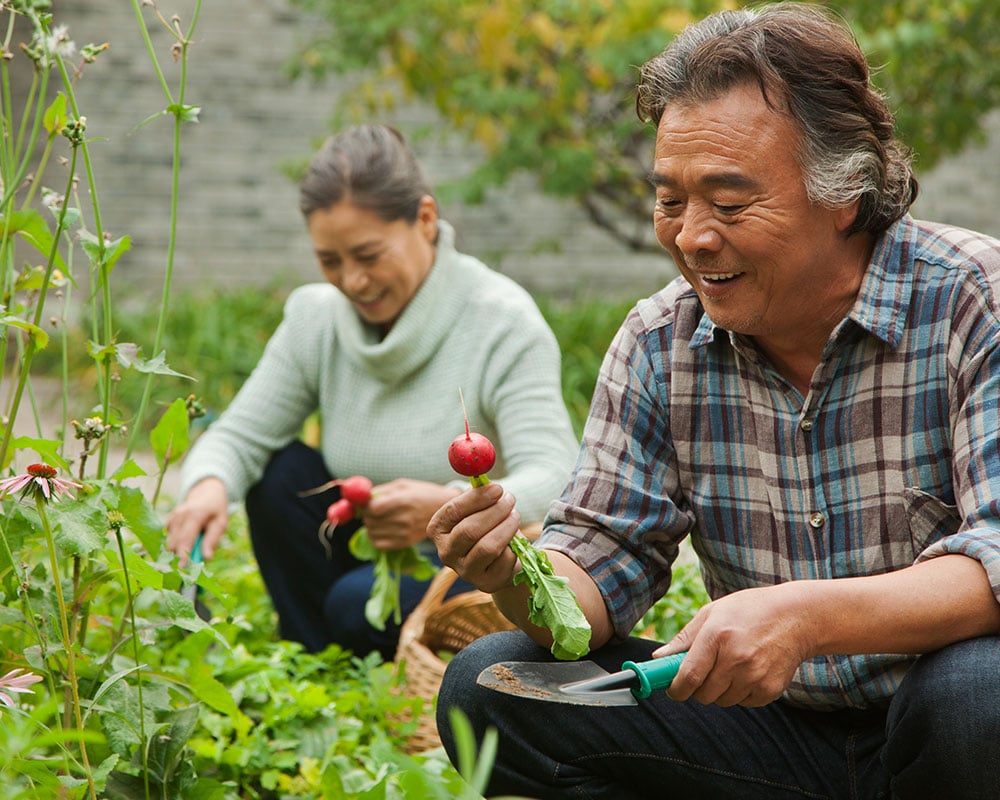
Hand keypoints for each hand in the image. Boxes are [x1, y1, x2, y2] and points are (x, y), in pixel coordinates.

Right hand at [165, 477, 228, 563]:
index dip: (183, 554)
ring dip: (178, 550)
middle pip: (174, 542)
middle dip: (178, 556)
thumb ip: (213, 539)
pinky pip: (169, 537)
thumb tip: (206, 558)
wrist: (206, 491)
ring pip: (170, 541)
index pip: (186, 538)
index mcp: (195, 515)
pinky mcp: (169, 520)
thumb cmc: (216, 509)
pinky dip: (176, 543)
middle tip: (186, 569)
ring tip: (191, 551)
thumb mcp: (221, 522)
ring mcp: (172, 517)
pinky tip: (186, 540)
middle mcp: (180, 515)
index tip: (182, 567)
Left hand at [362, 478, 461, 550]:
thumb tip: (360, 498)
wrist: (445, 510)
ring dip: (371, 525)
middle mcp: (404, 519)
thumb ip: (381, 491)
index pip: (372, 508)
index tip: (367, 502)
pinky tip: (382, 529)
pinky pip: (379, 544)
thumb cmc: (422, 493)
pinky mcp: (405, 543)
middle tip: (374, 510)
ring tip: (380, 518)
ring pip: (372, 533)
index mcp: (403, 501)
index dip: (365, 505)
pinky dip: (375, 536)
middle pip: (370, 521)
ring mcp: (404, 533)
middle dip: (367, 514)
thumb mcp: (403, 485)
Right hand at [426, 481, 521, 593]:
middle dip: (494, 512)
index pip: (452, 512)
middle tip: (510, 499)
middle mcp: (445, 553)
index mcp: (438, 530)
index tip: (497, 488)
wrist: (500, 557)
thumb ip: (480, 494)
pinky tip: (514, 541)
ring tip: (515, 516)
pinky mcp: (485, 583)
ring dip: (506, 527)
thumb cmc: (486, 525)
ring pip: (487, 547)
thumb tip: (490, 484)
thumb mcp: (479, 508)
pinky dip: (514, 547)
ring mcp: (464, 571)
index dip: (476, 499)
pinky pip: (504, 561)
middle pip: (469, 530)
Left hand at [653, 582, 812, 706]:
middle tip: (704, 673)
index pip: (689, 676)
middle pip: (704, 694)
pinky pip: (744, 703)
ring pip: (723, 700)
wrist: (797, 617)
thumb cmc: (749, 611)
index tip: (673, 690)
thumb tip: (659, 658)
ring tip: (731, 665)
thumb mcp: (713, 612)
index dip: (676, 689)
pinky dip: (741, 693)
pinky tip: (749, 671)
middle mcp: (735, 658)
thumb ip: (685, 638)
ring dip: (720, 690)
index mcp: (716, 636)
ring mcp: (754, 675)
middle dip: (697, 688)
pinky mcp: (770, 689)